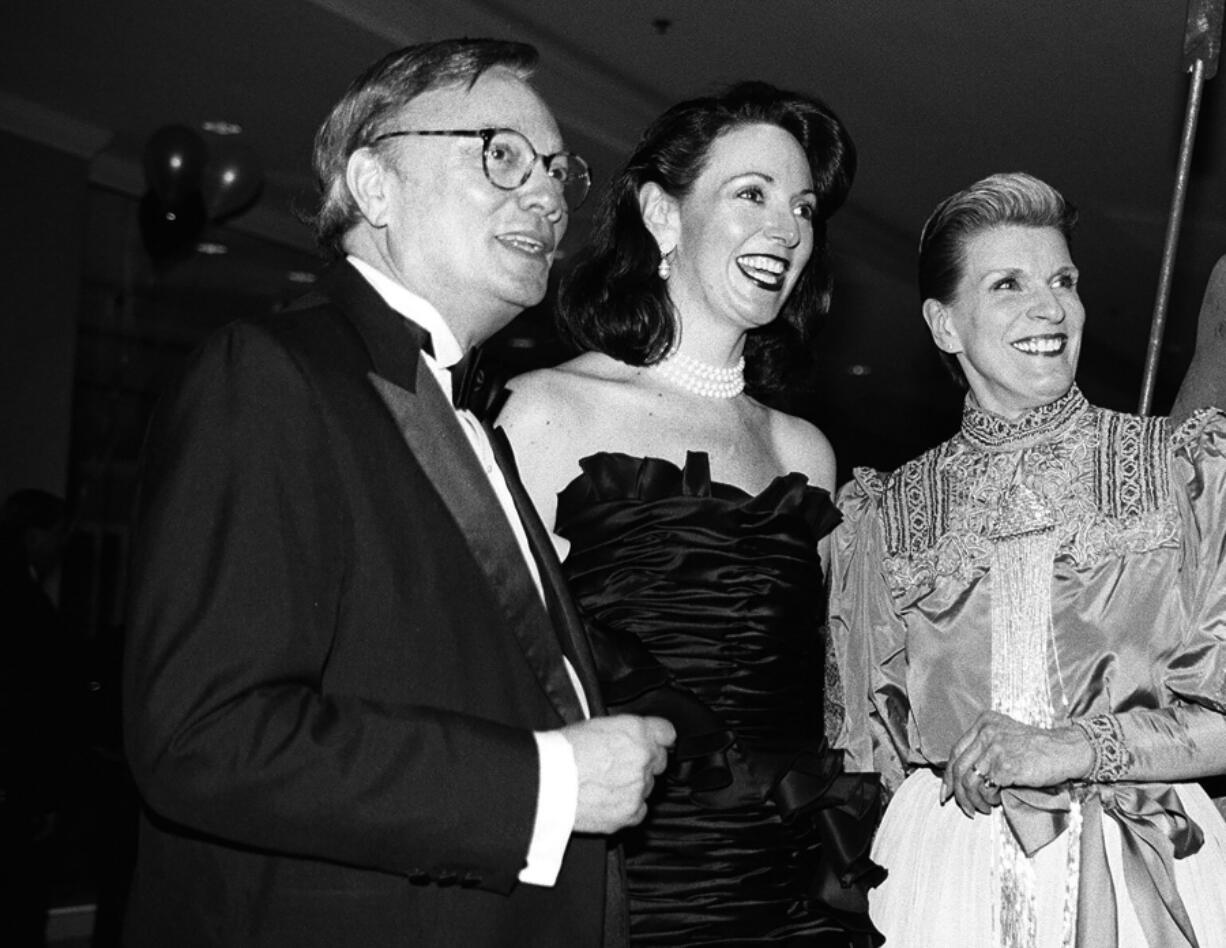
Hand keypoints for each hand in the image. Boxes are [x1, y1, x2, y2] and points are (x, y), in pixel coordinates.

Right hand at [562, 714, 675, 833]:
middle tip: (619, 765)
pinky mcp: (630, 813)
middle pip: (658, 761)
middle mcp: (643, 758)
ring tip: (604, 783)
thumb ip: (624, 732)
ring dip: (633, 785)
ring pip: (648, 786)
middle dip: (644, 762)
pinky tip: (607, 800)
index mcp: (636, 731)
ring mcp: (639, 787)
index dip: (658, 738)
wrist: (546, 782)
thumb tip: (631, 738)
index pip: (667, 733)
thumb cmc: (562, 752)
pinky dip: (627, 807)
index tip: (654, 742)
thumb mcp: (595, 725)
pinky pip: (639, 810)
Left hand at [940, 710, 1092, 817]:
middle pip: (958, 767)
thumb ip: (984, 748)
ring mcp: (995, 748)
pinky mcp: (1006, 765)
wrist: (1065, 750)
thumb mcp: (1005, 738)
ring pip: (968, 781)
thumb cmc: (1037, 749)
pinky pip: (985, 788)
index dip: (948, 776)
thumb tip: (959, 776)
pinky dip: (987, 799)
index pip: (955, 751)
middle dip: (957, 793)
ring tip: (983, 809)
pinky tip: (996, 803)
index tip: (947, 792)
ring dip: (973, 800)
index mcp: (984, 722)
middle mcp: (986, 732)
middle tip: (965, 808)